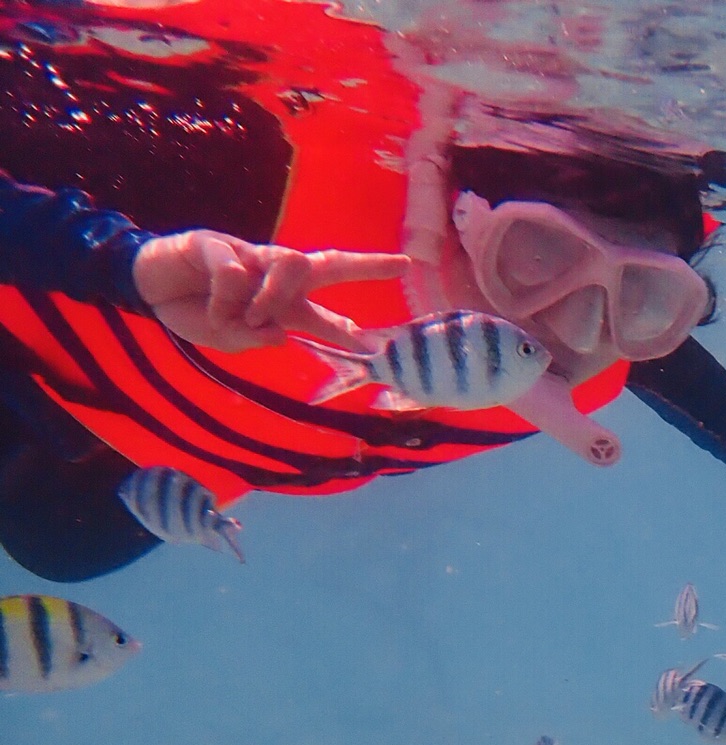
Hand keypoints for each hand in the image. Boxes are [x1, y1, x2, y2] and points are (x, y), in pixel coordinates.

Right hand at [131, 230, 409, 352]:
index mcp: (280, 304)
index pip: (326, 313)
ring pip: (289, 265)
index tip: (379, 345)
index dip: (351, 328)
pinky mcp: (220, 243)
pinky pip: (237, 271)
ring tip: (246, 319)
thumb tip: (281, 335)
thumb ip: (252, 339)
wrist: (148, 288)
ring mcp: (250, 256)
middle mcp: (274, 277)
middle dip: (366, 266)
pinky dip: (226, 297)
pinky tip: (211, 304)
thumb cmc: (196, 313)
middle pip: (327, 265)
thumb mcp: (226, 340)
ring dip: (272, 298)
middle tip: (402, 265)